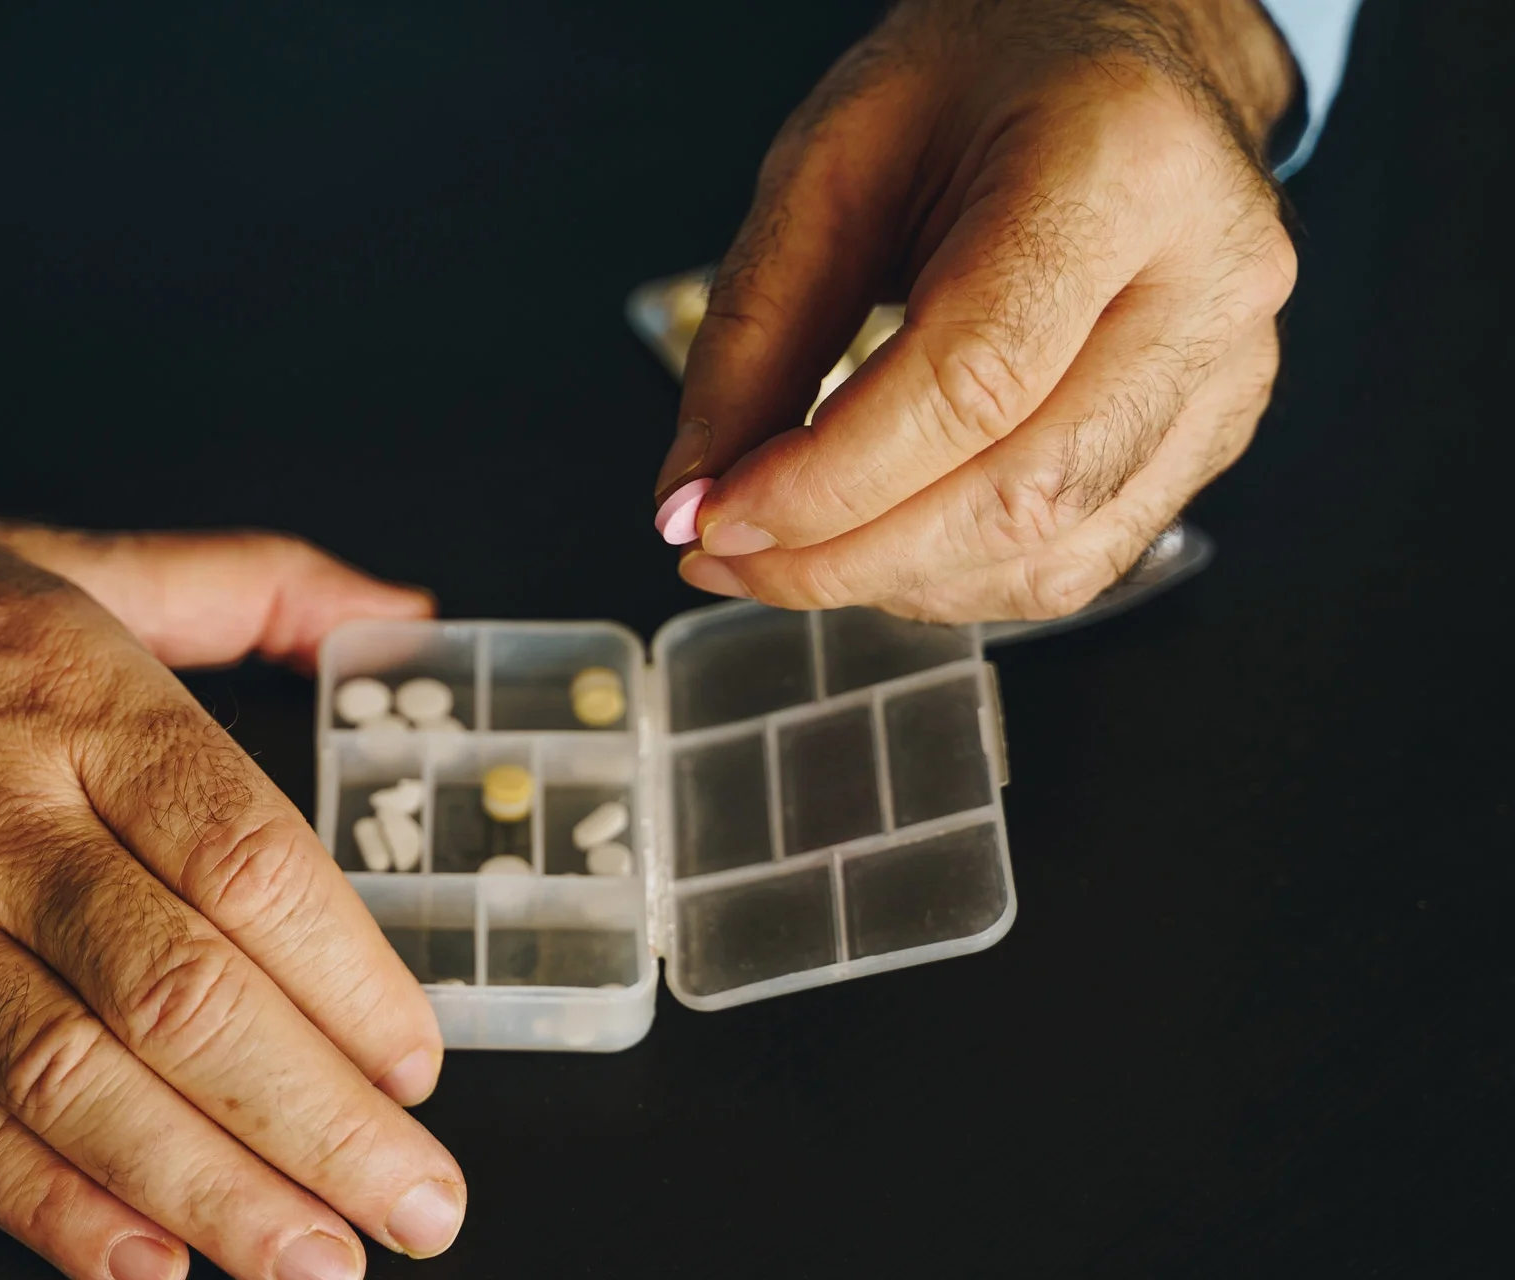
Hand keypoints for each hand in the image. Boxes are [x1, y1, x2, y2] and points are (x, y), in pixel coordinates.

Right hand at [0, 453, 460, 1279]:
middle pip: (182, 991)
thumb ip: (246, 585)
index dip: (350, 978)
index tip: (419, 1063)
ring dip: (209, 1191)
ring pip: (71, 1076)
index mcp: (72, 692)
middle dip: (319, 1120)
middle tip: (419, 1208)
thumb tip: (402, 611)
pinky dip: (40, 1205)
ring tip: (316, 1268)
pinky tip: (140, 1264)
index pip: (246, 859)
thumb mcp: (59, 550)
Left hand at [655, 0, 1299, 621]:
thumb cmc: (982, 81)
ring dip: (894, 581)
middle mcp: (1211, 272)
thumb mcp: (829, 160)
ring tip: (786, 551)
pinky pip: (1084, 558)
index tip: (716, 521)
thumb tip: (693, 500)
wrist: (1116, 47)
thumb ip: (753, 332)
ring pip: (1056, 550)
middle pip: (1024, 490)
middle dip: (847, 554)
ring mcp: (1232, 362)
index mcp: (1124, 167)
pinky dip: (959, 579)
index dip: (830, 482)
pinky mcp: (1218, 427)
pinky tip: (879, 546)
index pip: (974, 381)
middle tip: (727, 556)